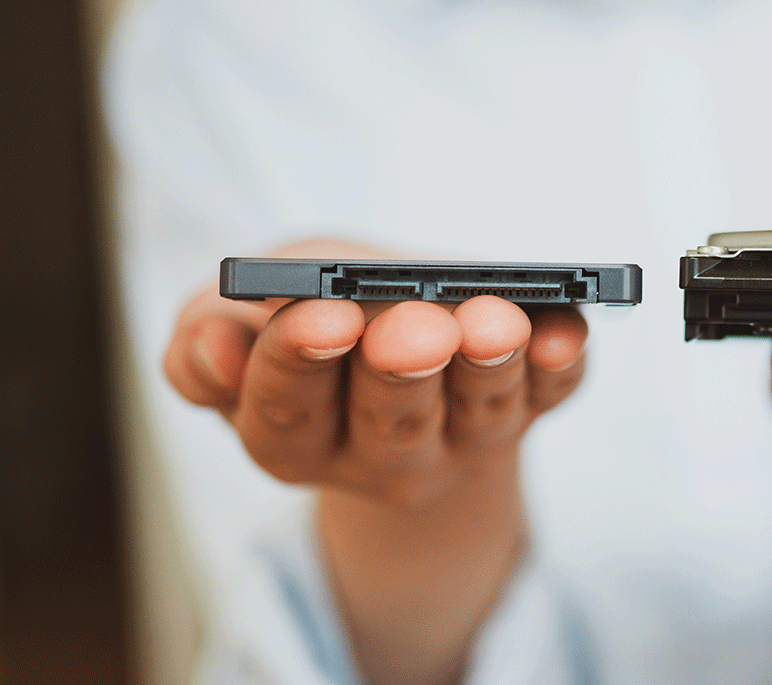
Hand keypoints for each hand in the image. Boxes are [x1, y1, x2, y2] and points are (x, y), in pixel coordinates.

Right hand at [162, 241, 587, 510]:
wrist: (390, 331)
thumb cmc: (305, 315)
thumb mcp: (233, 318)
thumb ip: (205, 340)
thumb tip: (216, 352)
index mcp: (294, 438)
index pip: (287, 412)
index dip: (301, 363)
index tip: (321, 312)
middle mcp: (381, 458)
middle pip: (393, 425)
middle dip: (405, 368)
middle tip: (414, 322)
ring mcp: (462, 440)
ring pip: (479, 413)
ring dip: (489, 365)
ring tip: (495, 318)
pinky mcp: (529, 407)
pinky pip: (551, 394)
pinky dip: (560, 365)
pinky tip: (566, 329)